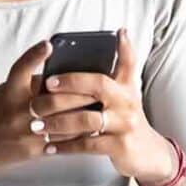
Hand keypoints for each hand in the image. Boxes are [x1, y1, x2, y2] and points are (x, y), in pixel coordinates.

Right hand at [0, 39, 96, 185]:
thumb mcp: (2, 93)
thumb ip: (25, 84)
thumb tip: (54, 74)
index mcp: (8, 91)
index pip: (21, 68)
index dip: (34, 55)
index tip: (49, 44)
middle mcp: (17, 110)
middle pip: (55, 97)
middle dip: (81, 92)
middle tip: (102, 84)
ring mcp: (26, 131)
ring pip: (64, 121)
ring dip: (85, 114)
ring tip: (104, 106)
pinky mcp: (32, 150)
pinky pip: (62, 142)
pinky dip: (78, 135)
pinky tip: (92, 129)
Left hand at [33, 28, 176, 185]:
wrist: (147, 152)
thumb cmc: (126, 117)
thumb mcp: (126, 91)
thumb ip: (121, 67)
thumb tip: (121, 32)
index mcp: (126, 85)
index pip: (124, 61)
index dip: (116, 48)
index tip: (98, 40)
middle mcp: (127, 101)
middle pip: (97, 85)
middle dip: (68, 84)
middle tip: (44, 87)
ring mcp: (125, 124)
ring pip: (86, 118)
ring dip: (58, 122)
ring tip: (37, 124)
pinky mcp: (120, 145)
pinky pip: (87, 144)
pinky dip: (66, 146)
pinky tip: (49, 146)